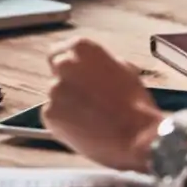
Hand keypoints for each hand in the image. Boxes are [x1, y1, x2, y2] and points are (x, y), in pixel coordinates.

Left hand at [41, 38, 162, 171]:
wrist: (137, 137)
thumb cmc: (136, 105)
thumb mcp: (124, 72)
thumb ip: (101, 65)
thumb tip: (94, 68)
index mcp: (83, 48)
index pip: (61, 50)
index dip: (69, 64)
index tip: (74, 73)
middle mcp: (64, 65)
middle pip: (57, 71)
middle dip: (68, 83)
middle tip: (85, 98)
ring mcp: (55, 89)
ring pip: (57, 96)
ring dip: (68, 105)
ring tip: (92, 119)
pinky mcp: (49, 113)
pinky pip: (54, 116)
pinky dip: (64, 123)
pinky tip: (85, 129)